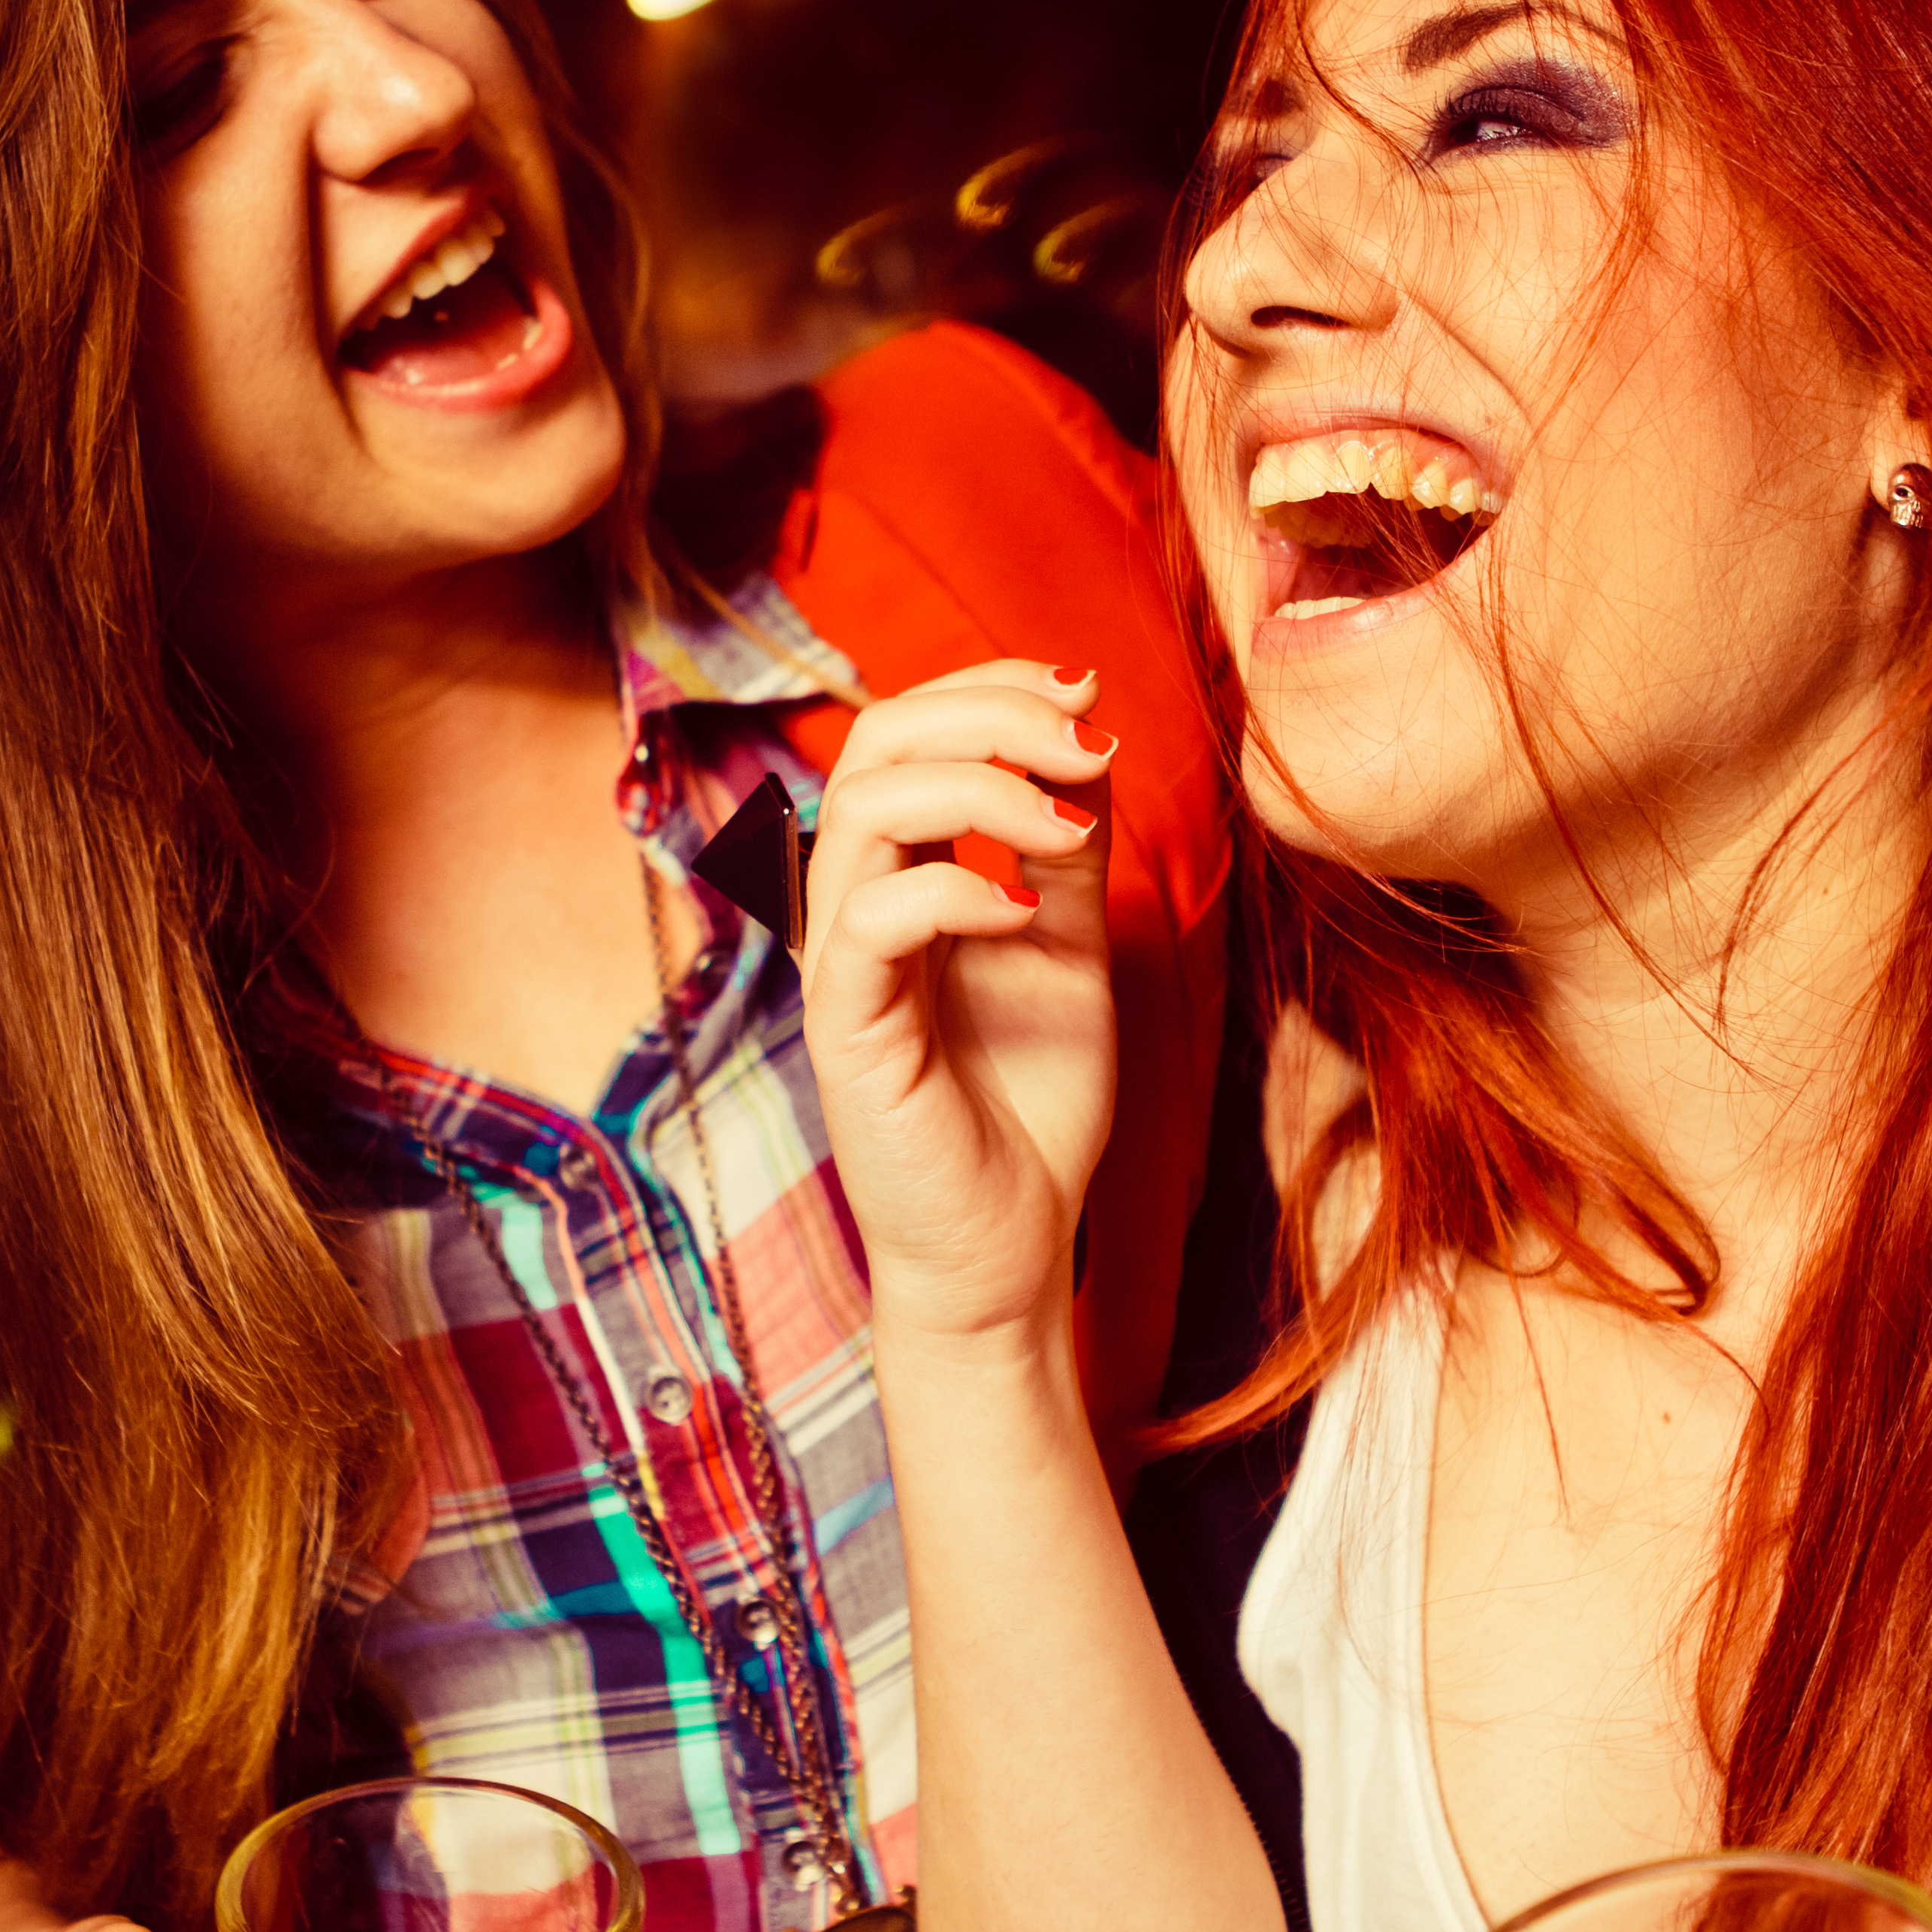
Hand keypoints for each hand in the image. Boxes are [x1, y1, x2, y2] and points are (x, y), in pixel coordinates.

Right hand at [801, 660, 1119, 1349]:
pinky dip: (952, 887)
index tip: (1089, 688)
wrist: (1012, 1244)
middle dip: (988, 712)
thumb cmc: (1032, 1106)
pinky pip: (869, 918)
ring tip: (1070, 821)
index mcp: (903, 872)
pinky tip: (1021, 910)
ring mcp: (842, 962)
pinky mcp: (843, 1027)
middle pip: (876, 740)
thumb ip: (1065, 855)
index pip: (912, 729)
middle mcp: (857, 901)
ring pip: (866, 807)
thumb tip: (1089, 746)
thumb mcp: (1072, 949)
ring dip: (982, 785)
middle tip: (1087, 737)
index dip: (991, 687)